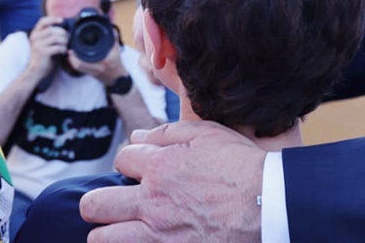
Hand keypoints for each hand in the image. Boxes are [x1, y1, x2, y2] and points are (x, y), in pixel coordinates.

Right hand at [27, 16, 68, 79]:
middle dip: (63, 33)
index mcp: (35, 33)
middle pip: (53, 30)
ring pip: (56, 38)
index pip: (43, 21)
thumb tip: (65, 27)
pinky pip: (57, 47)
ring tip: (65, 45)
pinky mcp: (42, 52)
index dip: (53, 19)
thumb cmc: (44, 55)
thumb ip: (51, 35)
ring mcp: (38, 45)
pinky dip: (63, 49)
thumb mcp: (45, 42)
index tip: (62, 20)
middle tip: (68, 38)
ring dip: (64, 41)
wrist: (35, 70)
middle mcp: (35, 38)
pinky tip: (63, 52)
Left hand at [70, 38, 126, 86]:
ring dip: (72, 61)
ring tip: (70, 54)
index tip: (72, 49)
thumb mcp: (117, 51)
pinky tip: (74, 59)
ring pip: (78, 68)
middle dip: (71, 59)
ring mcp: (93, 72)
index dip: (76, 57)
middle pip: (78, 65)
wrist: (118, 78)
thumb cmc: (117, 64)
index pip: (85, 61)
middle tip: (69, 51)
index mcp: (103, 61)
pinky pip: (80, 70)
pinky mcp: (90, 74)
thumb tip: (112, 29)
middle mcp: (96, 68)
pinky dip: (76, 64)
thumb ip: (114, 39)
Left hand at [81, 121, 264, 242]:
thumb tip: (137, 136)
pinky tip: (141, 241)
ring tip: (119, 230)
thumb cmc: (241, 165)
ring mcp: (158, 234)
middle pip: (95, 204)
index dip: (128, 162)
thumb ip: (167, 133)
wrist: (268, 204)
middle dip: (98, 203)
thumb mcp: (207, 134)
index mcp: (159, 168)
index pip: (120, 160)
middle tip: (111, 204)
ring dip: (106, 233)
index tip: (139, 169)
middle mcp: (151, 202)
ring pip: (103, 239)